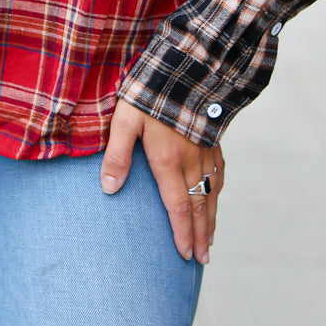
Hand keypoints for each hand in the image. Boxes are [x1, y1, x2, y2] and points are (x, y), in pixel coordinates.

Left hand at [100, 100, 223, 263]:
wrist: (190, 65)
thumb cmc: (152, 91)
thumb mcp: (126, 119)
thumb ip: (117, 153)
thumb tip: (107, 188)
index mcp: (168, 160)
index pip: (176, 207)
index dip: (181, 233)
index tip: (185, 255)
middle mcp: (191, 161)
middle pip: (197, 207)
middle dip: (199, 236)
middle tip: (202, 260)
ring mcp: (205, 150)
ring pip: (211, 193)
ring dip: (210, 219)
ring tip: (211, 240)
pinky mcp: (213, 138)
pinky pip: (218, 172)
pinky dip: (217, 191)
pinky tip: (215, 197)